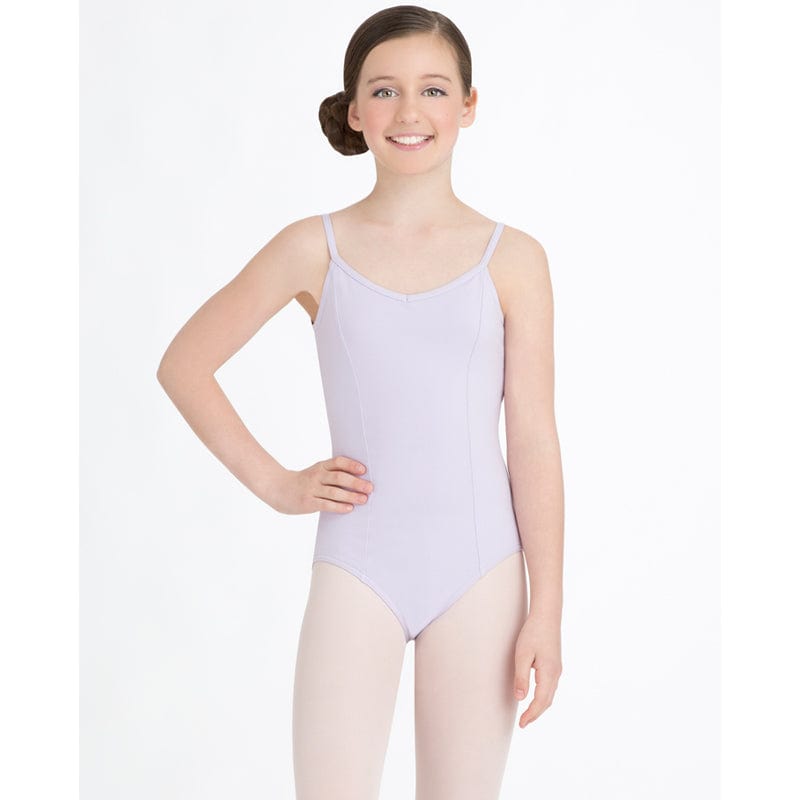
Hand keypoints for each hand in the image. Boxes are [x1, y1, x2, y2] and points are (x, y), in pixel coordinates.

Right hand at [268, 456, 372, 514]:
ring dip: (351, 496)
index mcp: (321, 466)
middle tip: (370, 488)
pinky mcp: (308, 502)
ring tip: (364, 499)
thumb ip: (333, 473)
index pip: (338, 462)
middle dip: (356, 483)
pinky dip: (339, 506)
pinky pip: (326, 504)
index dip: (352, 465)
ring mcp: (311, 489)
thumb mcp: (317, 472)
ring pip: (334, 492)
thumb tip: (360, 479)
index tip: (364, 470)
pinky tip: (349, 508)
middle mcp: (317, 476)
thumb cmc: (304, 481)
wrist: (279, 489)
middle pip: (339, 477)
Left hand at [513, 613, 561, 727]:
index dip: (531, 714)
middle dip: (536, 713)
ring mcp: (557, 669)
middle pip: (547, 701)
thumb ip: (521, 677)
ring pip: (550, 694)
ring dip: (540, 706)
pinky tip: (535, 696)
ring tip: (528, 714)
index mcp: (549, 673)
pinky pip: (550, 686)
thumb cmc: (533, 632)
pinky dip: (543, 696)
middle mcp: (556, 674)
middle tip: (523, 723)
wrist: (547, 615)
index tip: (522, 724)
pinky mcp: (555, 664)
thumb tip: (520, 698)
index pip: (541, 701)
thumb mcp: (522, 654)